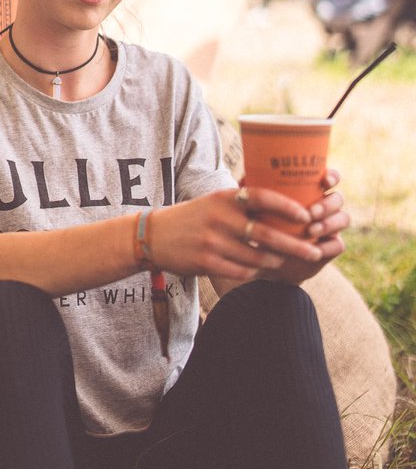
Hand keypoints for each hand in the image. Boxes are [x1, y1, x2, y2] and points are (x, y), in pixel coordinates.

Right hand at [150, 187, 324, 282]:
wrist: (153, 236)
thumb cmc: (192, 217)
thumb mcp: (214, 201)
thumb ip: (242, 200)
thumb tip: (282, 197)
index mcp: (224, 198)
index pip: (262, 197)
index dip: (288, 207)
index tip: (307, 216)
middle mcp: (219, 218)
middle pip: (267, 233)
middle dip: (295, 245)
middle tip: (315, 252)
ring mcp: (212, 242)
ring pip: (257, 256)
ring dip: (275, 261)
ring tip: (284, 262)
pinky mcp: (205, 263)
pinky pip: (241, 271)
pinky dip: (254, 271)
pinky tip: (257, 269)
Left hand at [263, 172, 348, 284]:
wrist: (269, 258)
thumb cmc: (263, 224)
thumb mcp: (257, 207)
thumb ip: (254, 191)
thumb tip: (244, 180)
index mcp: (311, 192)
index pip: (329, 178)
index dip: (331, 177)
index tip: (324, 181)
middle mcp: (324, 207)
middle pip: (337, 198)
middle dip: (326, 204)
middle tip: (309, 213)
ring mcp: (330, 226)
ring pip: (343, 219)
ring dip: (328, 224)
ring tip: (310, 230)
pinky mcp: (331, 247)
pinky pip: (338, 245)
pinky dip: (327, 246)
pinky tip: (315, 248)